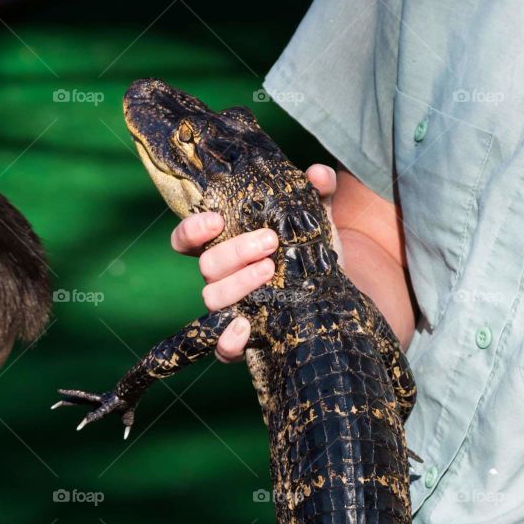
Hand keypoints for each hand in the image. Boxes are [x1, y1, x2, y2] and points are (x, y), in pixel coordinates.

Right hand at [170, 163, 340, 361]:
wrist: (334, 301)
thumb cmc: (311, 256)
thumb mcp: (316, 223)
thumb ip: (317, 194)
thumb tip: (317, 174)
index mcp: (227, 249)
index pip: (189, 241)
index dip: (192, 230)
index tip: (216, 220)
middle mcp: (222, 280)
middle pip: (207, 265)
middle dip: (236, 251)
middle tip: (269, 242)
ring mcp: (230, 311)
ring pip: (212, 298)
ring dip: (238, 284)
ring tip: (271, 270)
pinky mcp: (244, 344)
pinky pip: (222, 350)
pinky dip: (229, 340)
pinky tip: (247, 326)